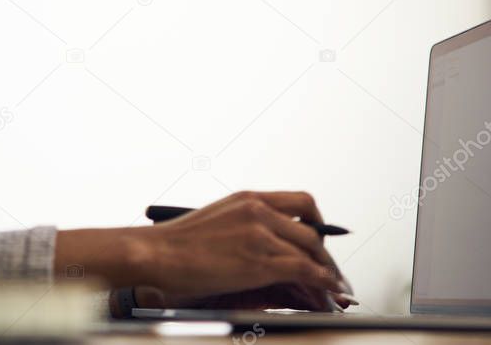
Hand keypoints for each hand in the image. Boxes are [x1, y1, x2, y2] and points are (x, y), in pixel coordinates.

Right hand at [133, 190, 350, 306]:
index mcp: (248, 198)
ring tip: (332, 289)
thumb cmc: (177, 243)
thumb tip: (263, 243)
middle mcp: (258, 210)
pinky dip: (320, 282)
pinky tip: (325, 292)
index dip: (319, 223)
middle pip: (312, 229)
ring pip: (311, 250)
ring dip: (327, 272)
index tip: (322, 239)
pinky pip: (303, 269)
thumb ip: (244, 225)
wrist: (157, 253)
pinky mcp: (259, 260)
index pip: (302, 202)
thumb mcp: (218, 220)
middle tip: (330, 271)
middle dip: (325, 254)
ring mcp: (260, 233)